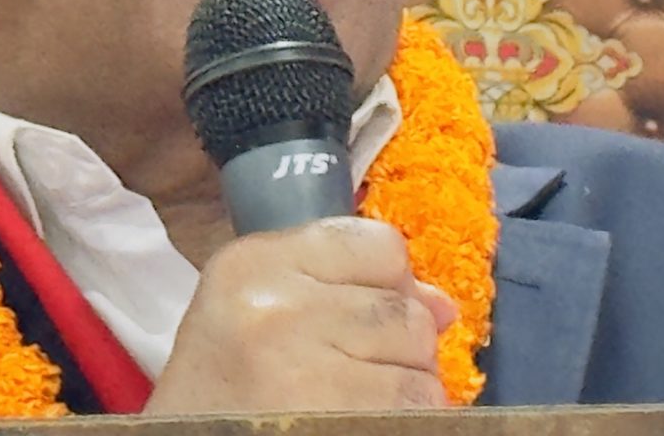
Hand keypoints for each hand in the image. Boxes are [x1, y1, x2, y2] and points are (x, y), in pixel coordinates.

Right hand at [145, 216, 458, 413]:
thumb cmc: (220, 389)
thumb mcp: (256, 314)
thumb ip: (343, 288)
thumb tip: (443, 305)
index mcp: (251, 265)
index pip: (380, 245)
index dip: (387, 285)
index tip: (359, 319)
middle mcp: (275, 308)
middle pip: (406, 307)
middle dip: (400, 345)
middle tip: (351, 374)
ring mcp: (303, 368)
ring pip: (420, 359)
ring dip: (406, 387)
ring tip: (353, 401)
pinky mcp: (334, 420)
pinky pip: (417, 407)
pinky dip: (407, 418)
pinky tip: (360, 420)